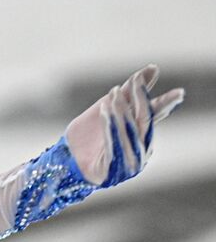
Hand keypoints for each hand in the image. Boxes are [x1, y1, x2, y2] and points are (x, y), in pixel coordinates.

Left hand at [64, 64, 183, 187]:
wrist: (65, 157)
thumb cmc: (89, 133)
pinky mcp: (112, 173)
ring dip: (122, 112)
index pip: (154, 116)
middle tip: (135, 83)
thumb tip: (153, 68)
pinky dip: (111, 129)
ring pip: (129, 133)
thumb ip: (130, 92)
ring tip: (113, 94)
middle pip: (144, 123)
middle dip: (141, 102)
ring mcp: (128, 164)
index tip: (177, 91)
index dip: (165, 103)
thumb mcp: (108, 107)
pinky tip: (106, 113)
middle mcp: (140, 151)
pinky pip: (114, 148)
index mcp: (141, 136)